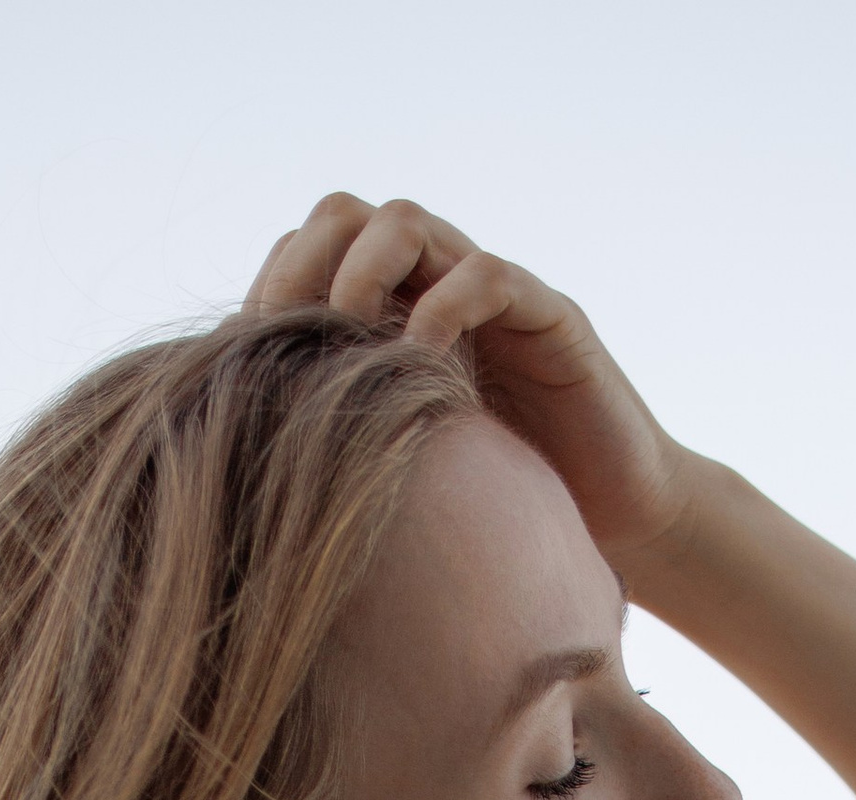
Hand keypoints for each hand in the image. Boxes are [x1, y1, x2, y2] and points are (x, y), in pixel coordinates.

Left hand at [244, 192, 697, 573]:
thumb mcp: (398, 476)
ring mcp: (491, 298)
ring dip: (363, 271)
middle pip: (344, 215)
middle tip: (290, 338)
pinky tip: (424, 363)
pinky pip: (488, 275)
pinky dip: (445, 306)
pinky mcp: (550, 318)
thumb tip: (243, 466)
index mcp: (388, 320)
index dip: (271, 290)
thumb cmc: (500, 510)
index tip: (247, 358)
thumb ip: (338, 448)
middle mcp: (433, 292)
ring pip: (408, 222)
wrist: (613, 527)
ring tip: (352, 336)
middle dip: (304, 265)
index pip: (308, 253)